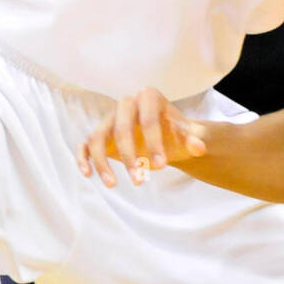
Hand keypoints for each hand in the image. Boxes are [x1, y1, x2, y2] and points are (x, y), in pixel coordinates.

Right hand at [77, 87, 207, 186]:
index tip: (161, 166)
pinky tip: (88, 174)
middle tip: (139, 181)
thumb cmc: (175, 133)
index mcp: (149, 97)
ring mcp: (109, 119)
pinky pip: (84, 144)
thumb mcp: (186, 136)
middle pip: (121, 129)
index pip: (148, 120)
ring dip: (103, 163)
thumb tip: (200, 147)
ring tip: (113, 185)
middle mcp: (125, 104)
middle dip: (129, 156)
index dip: (154, 143)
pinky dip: (83, 158)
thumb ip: (193, 140)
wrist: (166, 137)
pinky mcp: (98, 134)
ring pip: (97, 138)